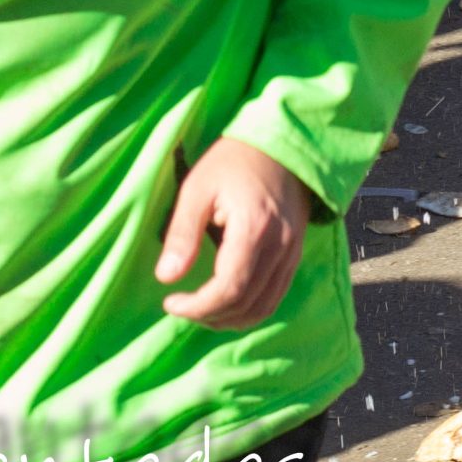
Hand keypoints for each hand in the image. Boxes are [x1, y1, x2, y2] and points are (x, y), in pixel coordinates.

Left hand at [159, 136, 308, 329]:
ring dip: (230, 318)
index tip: (170, 302)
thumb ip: (182, 234)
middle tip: (181, 308)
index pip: (228, 289)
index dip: (197, 307)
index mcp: (253, 229)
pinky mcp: (295, 252)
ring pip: (263, 307)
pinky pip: (275, 295)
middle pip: (246, 304)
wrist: (281, 143)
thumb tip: (165, 278)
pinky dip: (250, 309)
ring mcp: (292, 251)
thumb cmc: (233, 160)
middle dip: (209, 316)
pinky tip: (227, 302)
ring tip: (201, 310)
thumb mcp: (198, 188)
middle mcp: (279, 246)